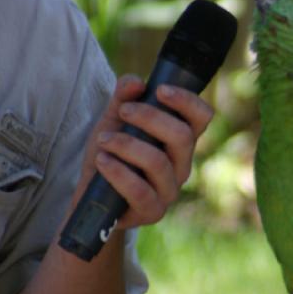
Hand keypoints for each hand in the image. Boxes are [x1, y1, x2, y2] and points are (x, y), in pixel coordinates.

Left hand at [75, 74, 213, 229]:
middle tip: (123, 111)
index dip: (187, 101)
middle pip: (182, 136)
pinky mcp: (152, 211)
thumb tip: (136, 82)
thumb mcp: (112, 121)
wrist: (90, 197)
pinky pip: (140, 191)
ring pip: (158, 162)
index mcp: (180, 140)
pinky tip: (102, 162)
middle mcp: (182, 164)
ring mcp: (170, 190)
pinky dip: (118, 172)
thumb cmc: (109, 155)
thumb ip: (122, 97)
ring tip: (103, 141)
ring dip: (127, 145)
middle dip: (149, 118)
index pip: (202, 117)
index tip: (160, 90)